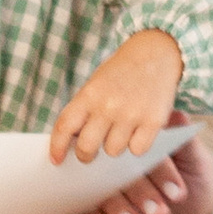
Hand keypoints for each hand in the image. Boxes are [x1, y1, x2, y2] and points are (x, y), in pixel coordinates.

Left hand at [49, 31, 186, 169]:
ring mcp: (131, 114)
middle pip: (87, 147)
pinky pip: (138, 150)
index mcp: (89, 94)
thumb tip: (74, 145)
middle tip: (89, 154)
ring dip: (115, 146)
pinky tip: (138, 132)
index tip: (56, 160)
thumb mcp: (96, 85)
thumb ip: (85, 111)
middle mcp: (108, 105)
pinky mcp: (153, 121)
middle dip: (85, 155)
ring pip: (113, 151)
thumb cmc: (121, 74)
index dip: (57, 147)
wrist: (155, 53)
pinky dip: (137, 145)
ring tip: (121, 131)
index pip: (65, 127)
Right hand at [78, 127, 212, 213]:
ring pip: (102, 192)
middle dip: (140, 193)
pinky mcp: (96, 207)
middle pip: (120, 171)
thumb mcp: (197, 163)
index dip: (161, 171)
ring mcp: (105, 183)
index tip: (177, 193)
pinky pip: (89, 213)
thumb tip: (177, 116)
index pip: (145, 150)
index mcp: (140, 142)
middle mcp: (119, 160)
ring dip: (118, 209)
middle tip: (159, 213)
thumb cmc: (194, 182)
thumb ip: (187, 145)